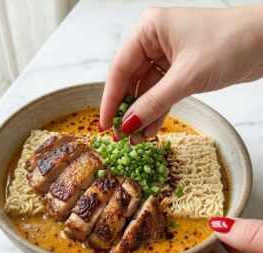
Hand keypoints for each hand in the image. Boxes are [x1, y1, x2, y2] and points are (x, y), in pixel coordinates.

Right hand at [100, 6, 262, 142]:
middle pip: (130, 82)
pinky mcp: (178, 70)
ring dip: (142, 115)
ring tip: (136, 139)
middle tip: (121, 136)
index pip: (119, 69)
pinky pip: (161, 94)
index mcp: (148, 30)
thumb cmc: (230, 44)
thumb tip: (128, 125)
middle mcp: (153, 41)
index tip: (105, 124)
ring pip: (146, 91)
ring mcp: (166, 57)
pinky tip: (151, 130)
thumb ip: (154, 102)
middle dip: (127, 111)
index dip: (110, 100)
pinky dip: (157, 111)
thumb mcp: (187, 77)